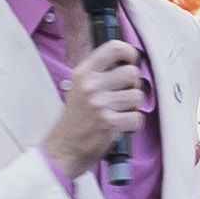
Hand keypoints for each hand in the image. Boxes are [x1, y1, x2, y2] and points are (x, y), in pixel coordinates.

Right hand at [41, 37, 150, 180]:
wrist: (62, 150)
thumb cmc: (73, 122)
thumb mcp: (78, 89)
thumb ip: (98, 75)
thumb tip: (127, 64)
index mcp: (82, 74)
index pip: (113, 48)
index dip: (129, 53)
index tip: (131, 60)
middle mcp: (91, 86)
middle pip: (132, 73)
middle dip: (133, 86)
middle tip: (123, 96)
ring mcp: (100, 104)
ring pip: (137, 96)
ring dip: (133, 107)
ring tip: (119, 113)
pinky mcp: (110, 123)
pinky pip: (137, 118)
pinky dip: (133, 125)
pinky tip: (120, 126)